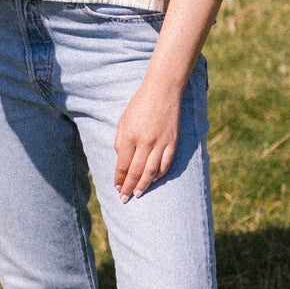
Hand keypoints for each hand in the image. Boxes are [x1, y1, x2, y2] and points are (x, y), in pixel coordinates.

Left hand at [112, 76, 182, 200]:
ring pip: (152, 171)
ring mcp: (161, 143)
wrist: (163, 90)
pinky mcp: (173, 142)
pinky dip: (159, 174)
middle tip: (124, 199)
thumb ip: (120, 141)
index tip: (116, 188)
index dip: (119, 178)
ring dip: (144, 185)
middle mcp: (145, 142)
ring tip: (137, 194)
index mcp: (130, 136)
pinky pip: (166, 163)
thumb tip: (121, 160)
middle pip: (136, 171)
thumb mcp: (123, 120)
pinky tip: (153, 180)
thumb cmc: (140, 104)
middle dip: (129, 187)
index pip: (123, 164)